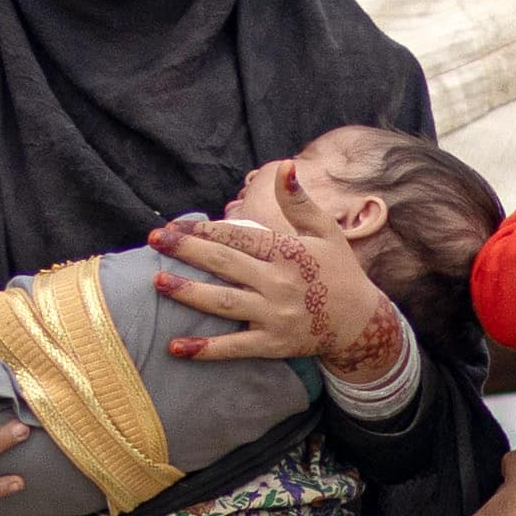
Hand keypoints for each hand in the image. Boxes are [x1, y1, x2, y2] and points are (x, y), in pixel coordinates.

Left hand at [154, 206, 391, 374]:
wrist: (360, 323)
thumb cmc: (338, 271)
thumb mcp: (324, 232)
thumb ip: (299, 202)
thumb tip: (284, 166)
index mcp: (289, 252)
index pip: (240, 236)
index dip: (205, 229)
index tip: (174, 225)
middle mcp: (280, 283)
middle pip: (225, 263)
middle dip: (187, 251)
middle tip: (155, 241)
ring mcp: (275, 315)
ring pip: (224, 303)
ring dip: (189, 293)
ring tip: (157, 282)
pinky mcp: (273, 344)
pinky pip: (234, 347)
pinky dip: (205, 349)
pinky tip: (176, 347)